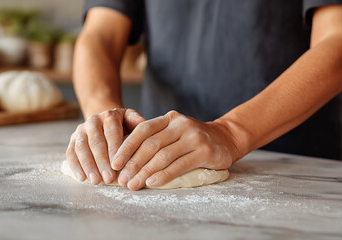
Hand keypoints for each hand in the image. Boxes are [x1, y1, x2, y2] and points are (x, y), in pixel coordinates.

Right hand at [66, 108, 144, 184]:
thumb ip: (137, 121)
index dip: (114, 149)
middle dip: (102, 161)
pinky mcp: (73, 140)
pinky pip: (71, 153)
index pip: (112, 132)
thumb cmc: (123, 126)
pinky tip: (81, 178)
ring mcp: (81, 130)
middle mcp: (93, 121)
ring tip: (96, 181)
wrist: (105, 122)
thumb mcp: (131, 120)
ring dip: (88, 166)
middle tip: (109, 178)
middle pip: (96, 142)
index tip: (118, 165)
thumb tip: (144, 123)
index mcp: (110, 116)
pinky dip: (75, 166)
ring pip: (81, 148)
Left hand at [111, 110, 241, 190]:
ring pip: (163, 156)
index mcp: (169, 119)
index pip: (142, 131)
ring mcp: (194, 137)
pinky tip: (152, 183)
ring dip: (145, 172)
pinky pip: (179, 165)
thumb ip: (155, 140)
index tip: (114, 163)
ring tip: (133, 185)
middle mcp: (180, 124)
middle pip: (150, 145)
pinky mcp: (205, 151)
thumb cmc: (193, 140)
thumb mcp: (174, 133)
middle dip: (133, 164)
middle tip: (122, 180)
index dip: (126, 147)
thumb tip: (126, 161)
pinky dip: (164, 175)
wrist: (227, 138)